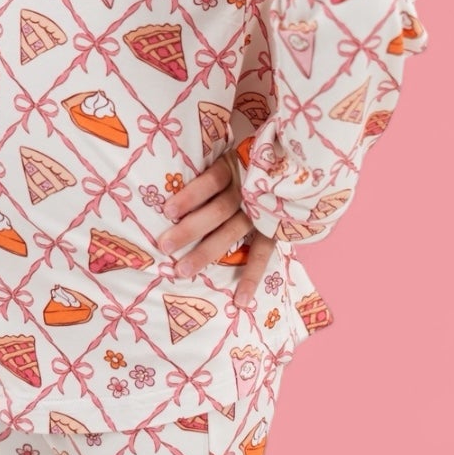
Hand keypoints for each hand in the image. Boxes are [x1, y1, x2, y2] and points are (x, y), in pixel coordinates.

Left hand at [155, 153, 275, 307]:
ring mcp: (261, 211)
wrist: (291, 163)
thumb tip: (162, 177)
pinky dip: (252, 277)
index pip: (210, 181)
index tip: (167, 211)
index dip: (190, 196)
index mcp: (234, 168)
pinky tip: (241, 299)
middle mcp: (248, 190)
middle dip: (191, 229)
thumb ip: (204, 167)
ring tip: (183, 271)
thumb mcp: (226, 154)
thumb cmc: (244, 161)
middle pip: (218, 210)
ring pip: (233, 232)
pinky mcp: (274, 228)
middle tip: (165, 246)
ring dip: (208, 252)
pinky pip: (263, 254)